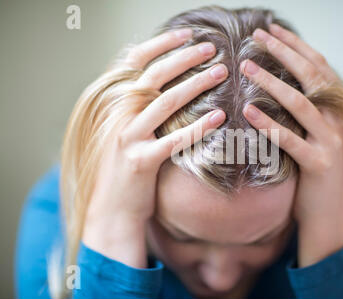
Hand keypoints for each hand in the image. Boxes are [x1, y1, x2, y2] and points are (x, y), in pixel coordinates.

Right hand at [82, 28, 227, 267]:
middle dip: (185, 58)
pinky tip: (220, 116)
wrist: (110, 210)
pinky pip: (175, 140)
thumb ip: (140, 108)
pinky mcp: (141, 162)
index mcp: (113, 104)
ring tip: (222, 72)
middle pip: (154, 76)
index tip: (186, 34)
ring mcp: (127, 138)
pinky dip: (199, 126)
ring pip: (166, 102)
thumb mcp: (125, 131)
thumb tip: (168, 85)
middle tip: (212, 48)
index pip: (135, 63)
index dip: (161, 45)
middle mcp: (117, 116)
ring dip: (197, 84)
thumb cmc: (124, 169)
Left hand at [240, 24, 342, 267]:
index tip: (272, 29)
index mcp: (340, 107)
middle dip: (284, 52)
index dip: (296, 45)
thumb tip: (277, 83)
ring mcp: (332, 141)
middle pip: (312, 76)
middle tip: (257, 35)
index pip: (319, 66)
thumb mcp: (316, 133)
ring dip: (271, 82)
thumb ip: (308, 109)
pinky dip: (268, 123)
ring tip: (245, 66)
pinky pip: (290, 140)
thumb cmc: (316, 171)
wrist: (331, 212)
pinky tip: (247, 110)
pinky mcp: (319, 164)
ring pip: (301, 103)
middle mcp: (341, 119)